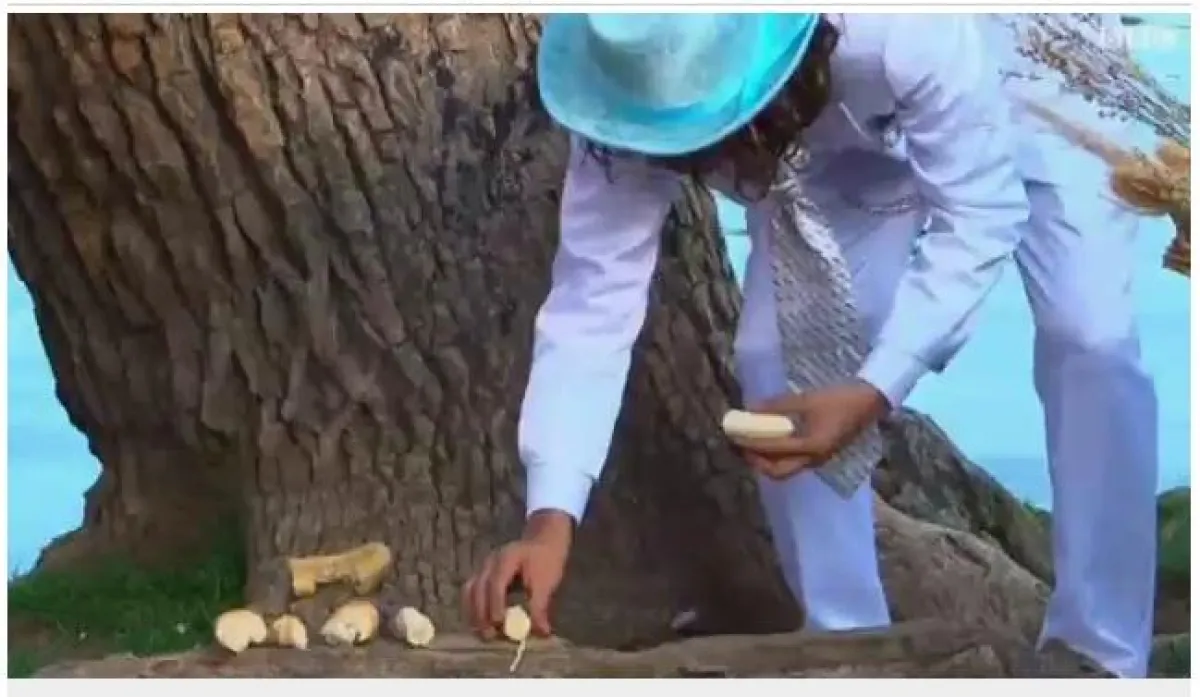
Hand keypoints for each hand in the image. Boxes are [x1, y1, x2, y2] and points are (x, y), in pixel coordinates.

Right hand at [463, 510, 571, 638]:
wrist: (544, 540)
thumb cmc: (546, 559)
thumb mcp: (547, 582)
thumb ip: (540, 606)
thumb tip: (541, 633)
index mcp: (507, 558)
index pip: (495, 583)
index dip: (495, 605)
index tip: (499, 624)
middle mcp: (490, 562)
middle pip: (477, 589)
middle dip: (480, 614)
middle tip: (490, 636)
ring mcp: (483, 568)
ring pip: (469, 592)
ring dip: (474, 614)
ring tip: (483, 634)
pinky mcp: (483, 576)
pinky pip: (471, 594)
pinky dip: (473, 610)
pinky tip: (481, 626)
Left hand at [730, 380, 890, 480]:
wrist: (871, 401)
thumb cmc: (841, 398)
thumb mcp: (807, 399)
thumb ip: (778, 406)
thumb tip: (750, 409)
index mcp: (812, 447)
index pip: (773, 450)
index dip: (751, 443)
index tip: (734, 434)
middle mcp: (815, 460)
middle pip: (777, 472)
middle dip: (756, 461)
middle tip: (740, 445)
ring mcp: (819, 459)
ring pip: (785, 469)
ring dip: (766, 460)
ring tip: (751, 443)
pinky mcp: (821, 454)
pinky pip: (793, 462)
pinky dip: (778, 456)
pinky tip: (770, 441)